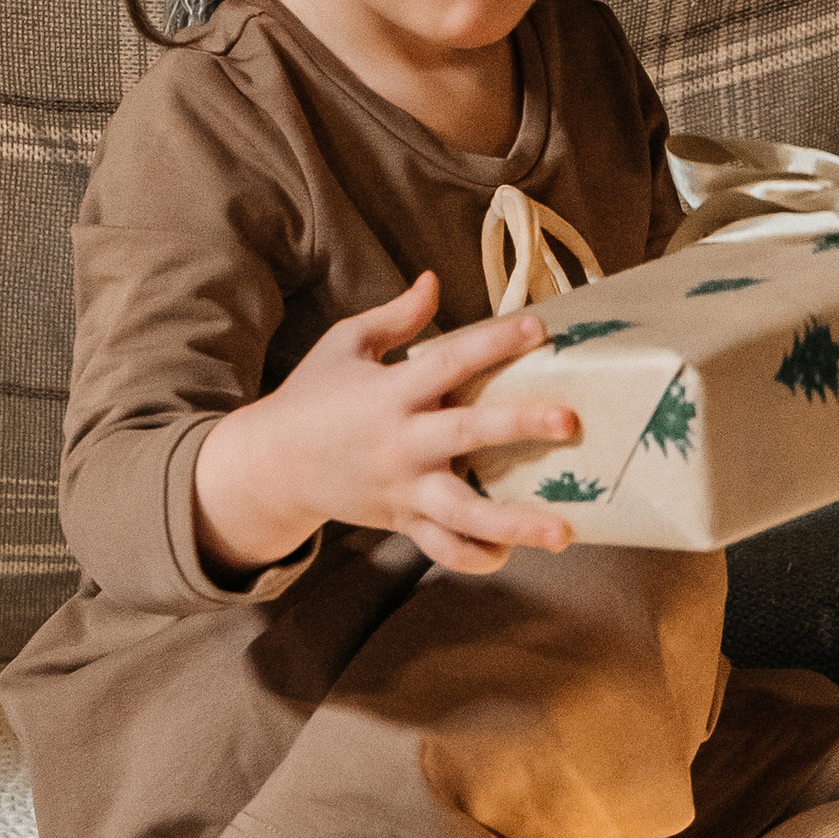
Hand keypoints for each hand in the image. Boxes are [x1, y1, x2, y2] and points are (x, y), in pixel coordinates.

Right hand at [191, 272, 582, 577]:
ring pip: (464, 512)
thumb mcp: (344, 345)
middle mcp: (401, 444)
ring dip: (515, 523)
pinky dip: (474, 557)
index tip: (538, 327)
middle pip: (467, 435)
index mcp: (389, 393)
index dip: (493, 342)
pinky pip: (442, 548)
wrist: (269, 467)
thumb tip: (434, 280)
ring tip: (563, 532)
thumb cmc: (311, 398)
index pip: (449, 362)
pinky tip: (509, 554)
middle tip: (569, 422)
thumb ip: (394, 317)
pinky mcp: (402, 520)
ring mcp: (404, 489)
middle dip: (520, 427)